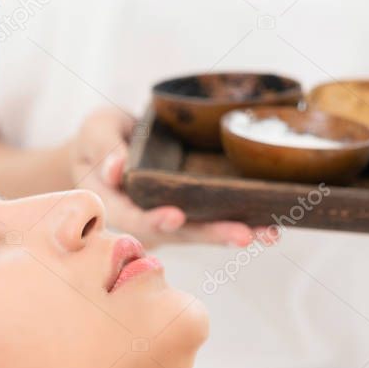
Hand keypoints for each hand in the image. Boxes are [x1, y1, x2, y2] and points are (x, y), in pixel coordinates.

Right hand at [69, 107, 277, 248]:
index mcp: (117, 206)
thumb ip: (103, 148)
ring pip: (204, 229)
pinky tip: (274, 221)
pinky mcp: (194, 207)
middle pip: (181, 233)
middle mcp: (149, 219)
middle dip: (212, 234)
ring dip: (237, 232)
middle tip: (243, 236)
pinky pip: (218, 214)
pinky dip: (245, 217)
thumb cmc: (99, 139)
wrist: (113, 146)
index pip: (134, 218)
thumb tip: (117, 169)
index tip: (175, 216)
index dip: (154, 220)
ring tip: (270, 234)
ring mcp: (174, 216)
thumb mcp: (94, 131)